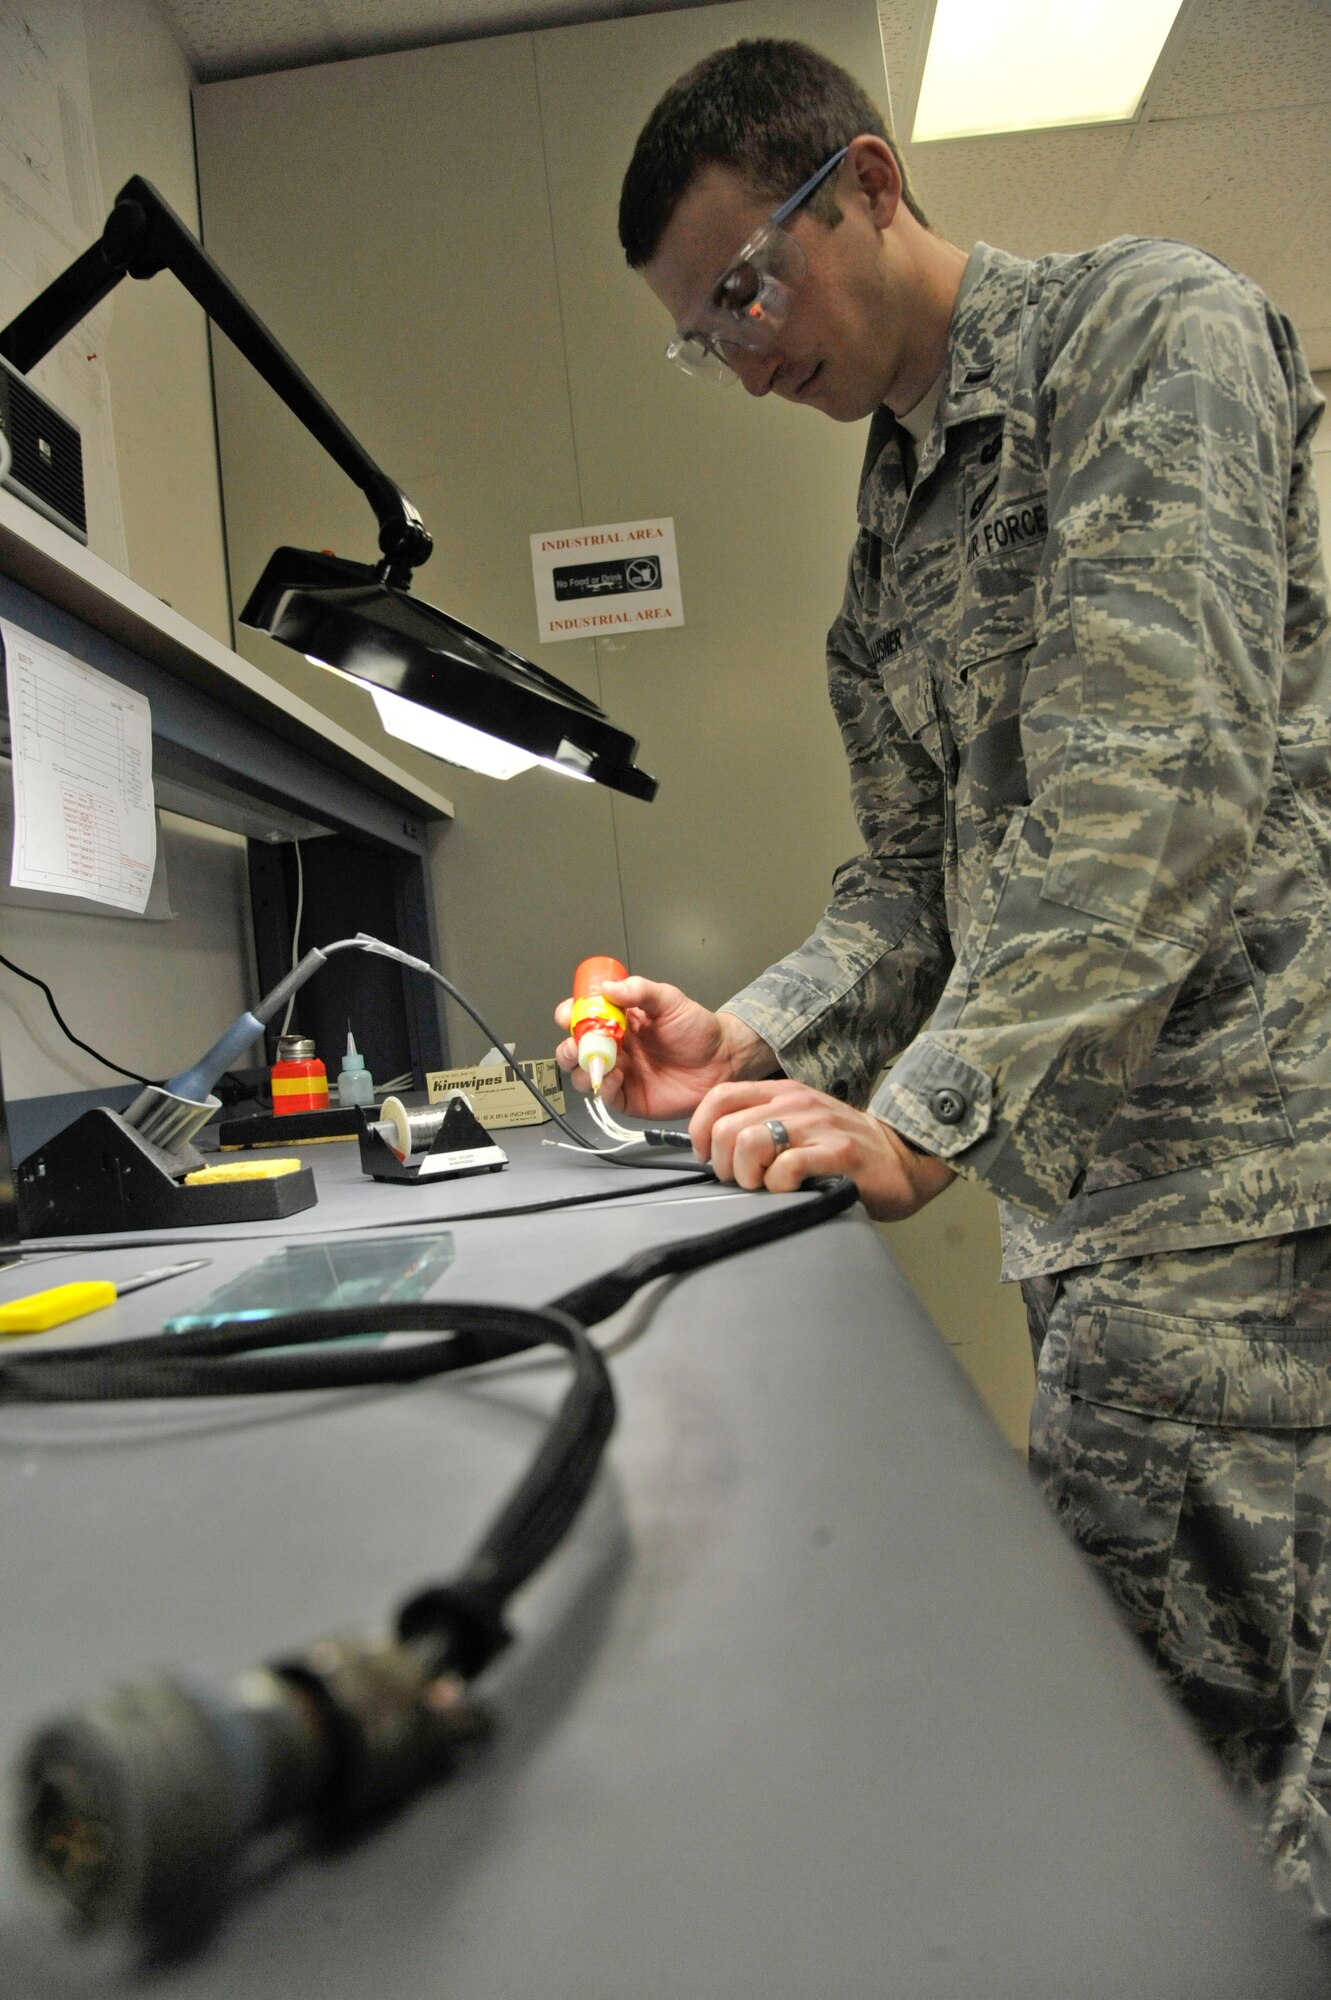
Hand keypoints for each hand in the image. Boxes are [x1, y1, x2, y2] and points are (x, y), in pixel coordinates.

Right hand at [555, 977, 773, 1118]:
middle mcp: (615, 1047)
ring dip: (583, 1067)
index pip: (582, 1017)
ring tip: (597, 1060)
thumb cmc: (698, 1029)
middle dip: (568, 1046)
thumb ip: (640, 991)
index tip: (568, 1014)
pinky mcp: (629, 1098)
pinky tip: (614, 1077)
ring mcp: (620, 1073)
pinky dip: (602, 1087)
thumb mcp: (670, 1001)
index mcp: (620, 1021)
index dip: (570, 1015)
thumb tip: (608, 987)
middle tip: (577, 1043)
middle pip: (575, 1048)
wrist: (723, 1060)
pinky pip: (605, 1096)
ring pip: (584, 1073)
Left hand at [690, 1080, 956, 1219]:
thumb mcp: (798, 1123)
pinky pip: (786, 1169)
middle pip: (727, 1127)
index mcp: (782, 1092)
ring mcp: (818, 1125)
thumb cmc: (843, 1149)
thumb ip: (761, 1126)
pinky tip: (791, 1191)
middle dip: (723, 1163)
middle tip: (742, 1180)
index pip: (720, 1097)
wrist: (902, 1159)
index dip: (700, 1132)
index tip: (707, 1158)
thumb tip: (712, 1150)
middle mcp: (797, 1102)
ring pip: (750, 1143)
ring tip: (764, 1186)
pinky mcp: (838, 1152)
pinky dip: (778, 1187)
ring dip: (748, 1175)